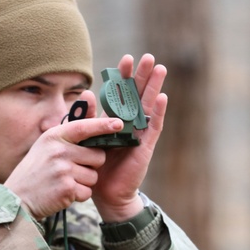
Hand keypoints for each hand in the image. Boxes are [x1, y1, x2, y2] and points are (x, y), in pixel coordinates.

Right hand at [4, 112, 123, 220]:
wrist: (17, 199)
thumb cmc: (35, 171)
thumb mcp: (46, 146)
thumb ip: (67, 133)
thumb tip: (89, 109)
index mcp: (54, 137)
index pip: (84, 126)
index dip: (103, 125)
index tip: (119, 123)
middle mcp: (59, 151)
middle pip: (97, 155)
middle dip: (92, 165)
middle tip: (72, 170)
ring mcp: (63, 170)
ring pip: (94, 176)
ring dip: (84, 182)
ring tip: (64, 182)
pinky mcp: (67, 188)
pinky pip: (87, 191)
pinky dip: (79, 196)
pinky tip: (64, 193)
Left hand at [90, 54, 167, 222]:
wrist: (106, 193)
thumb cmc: (95, 166)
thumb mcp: (87, 137)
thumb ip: (88, 116)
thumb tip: (87, 92)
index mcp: (114, 119)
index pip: (120, 93)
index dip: (124, 77)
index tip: (126, 59)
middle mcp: (129, 123)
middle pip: (138, 94)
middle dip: (142, 76)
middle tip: (147, 57)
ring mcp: (140, 133)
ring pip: (148, 106)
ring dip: (154, 87)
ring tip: (160, 68)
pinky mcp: (146, 146)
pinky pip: (153, 126)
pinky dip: (157, 112)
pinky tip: (162, 97)